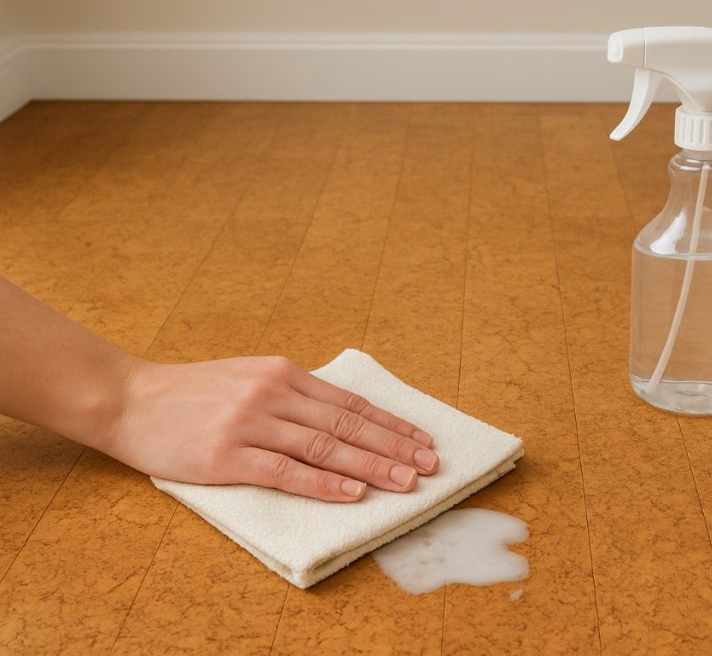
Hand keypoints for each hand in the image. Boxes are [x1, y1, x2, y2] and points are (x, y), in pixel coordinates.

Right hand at [103, 356, 439, 501]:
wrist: (129, 397)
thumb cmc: (192, 391)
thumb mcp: (248, 376)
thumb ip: (291, 393)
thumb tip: (340, 417)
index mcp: (282, 373)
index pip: (350, 402)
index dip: (390, 423)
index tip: (421, 440)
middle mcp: (273, 394)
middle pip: (347, 424)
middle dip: (394, 446)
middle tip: (428, 466)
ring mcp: (250, 424)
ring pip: (325, 447)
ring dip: (371, 466)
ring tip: (405, 482)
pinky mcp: (226, 456)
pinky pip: (286, 472)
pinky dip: (324, 483)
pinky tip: (352, 492)